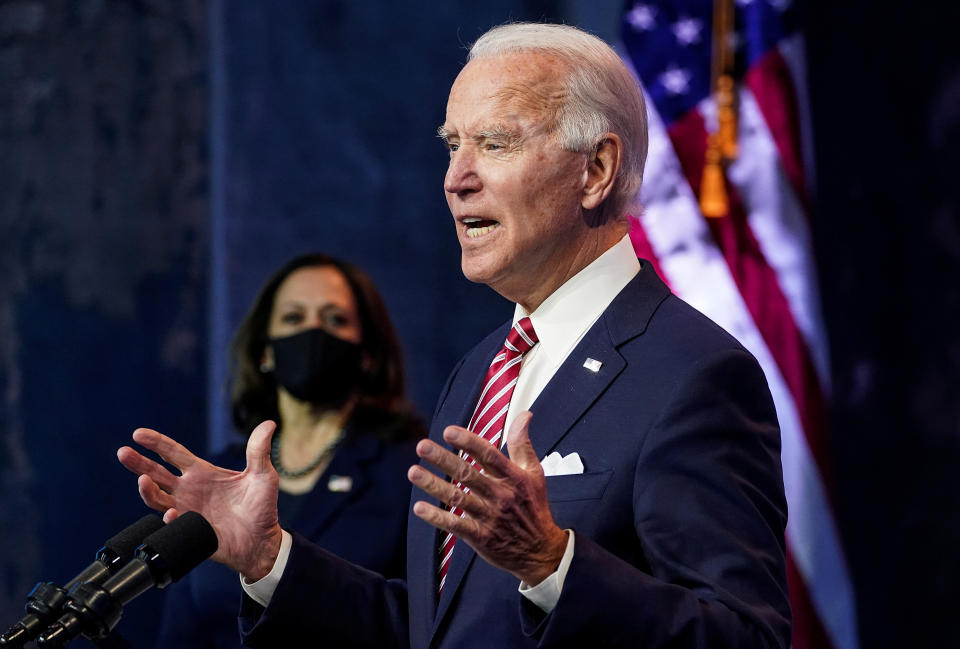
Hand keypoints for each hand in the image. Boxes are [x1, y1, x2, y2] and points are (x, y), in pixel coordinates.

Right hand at [116, 420, 283, 580]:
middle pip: (156, 473)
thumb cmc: (262, 508)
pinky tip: (173, 512)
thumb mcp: (263, 476)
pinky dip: (170, 518)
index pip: (173, 453)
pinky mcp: (190, 530)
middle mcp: (189, 490)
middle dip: (138, 463)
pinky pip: (173, 523)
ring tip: (142, 481)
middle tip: (122, 452)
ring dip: (147, 490)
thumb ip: (260, 451)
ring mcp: (187, 510)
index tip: (138, 434)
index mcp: (203, 473)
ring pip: (157, 498)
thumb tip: (269, 424)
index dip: (156, 442)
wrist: (262, 542)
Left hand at [408, 411, 567, 585]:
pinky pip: (456, 525)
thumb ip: (523, 443)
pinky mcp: (481, 536)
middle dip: (443, 459)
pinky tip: (419, 508)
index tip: (448, 431)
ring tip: (413, 472)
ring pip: (457, 498)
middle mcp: (501, 495)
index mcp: (513, 477)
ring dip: (433, 484)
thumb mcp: (534, 473)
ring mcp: (490, 517)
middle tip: (422, 446)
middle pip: (468, 474)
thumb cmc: (534, 507)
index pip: (488, 455)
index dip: (468, 442)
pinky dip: (437, 517)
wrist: (541, 551)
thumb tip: (524, 414)